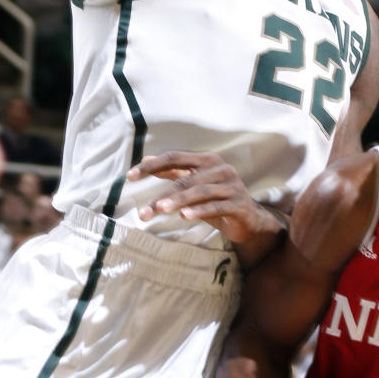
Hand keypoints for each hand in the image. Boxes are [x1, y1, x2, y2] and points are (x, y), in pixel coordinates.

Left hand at [132, 153, 278, 243]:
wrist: (248, 220)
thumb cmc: (217, 200)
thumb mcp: (194, 185)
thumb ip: (174, 172)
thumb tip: (146, 160)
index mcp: (207, 160)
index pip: (175, 158)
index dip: (152, 166)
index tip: (130, 177)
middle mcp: (221, 168)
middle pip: (185, 178)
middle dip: (162, 195)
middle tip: (144, 210)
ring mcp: (232, 186)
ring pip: (199, 192)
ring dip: (177, 201)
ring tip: (159, 210)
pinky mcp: (239, 204)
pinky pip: (216, 206)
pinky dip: (199, 211)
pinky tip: (184, 216)